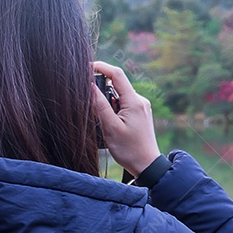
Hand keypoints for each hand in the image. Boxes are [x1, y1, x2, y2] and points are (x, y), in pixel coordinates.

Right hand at [91, 61, 162, 176]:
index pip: (116, 74)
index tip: (86, 67)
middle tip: (91, 103)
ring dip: (107, 102)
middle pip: (117, 84)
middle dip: (101, 89)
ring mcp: (141, 107)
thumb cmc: (129, 150)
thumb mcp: (110, 127)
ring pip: (119, 95)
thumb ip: (100, 105)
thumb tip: (89, 85)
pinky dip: (113, 108)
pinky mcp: (140, 114)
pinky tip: (110, 123)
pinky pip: (124, 104)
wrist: (147, 166)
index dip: (100, 67)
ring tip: (104, 121)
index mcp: (134, 102)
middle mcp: (140, 101)